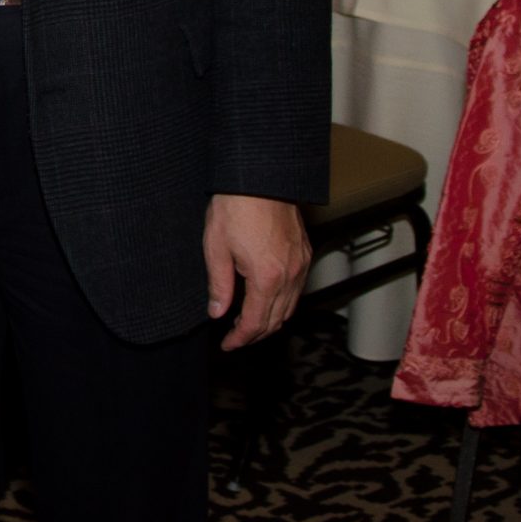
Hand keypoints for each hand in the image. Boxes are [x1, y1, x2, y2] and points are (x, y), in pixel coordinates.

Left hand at [203, 193, 311, 349]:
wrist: (259, 176)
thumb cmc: (235, 206)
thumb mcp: (216, 247)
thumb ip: (219, 285)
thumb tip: (217, 312)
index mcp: (267, 278)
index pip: (255, 322)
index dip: (240, 339)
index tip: (227, 344)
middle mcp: (290, 275)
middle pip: (276, 320)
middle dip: (255, 334)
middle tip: (235, 337)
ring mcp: (301, 264)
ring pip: (290, 307)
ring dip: (270, 320)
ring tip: (248, 322)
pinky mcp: (304, 253)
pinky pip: (297, 289)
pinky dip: (282, 302)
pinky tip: (265, 298)